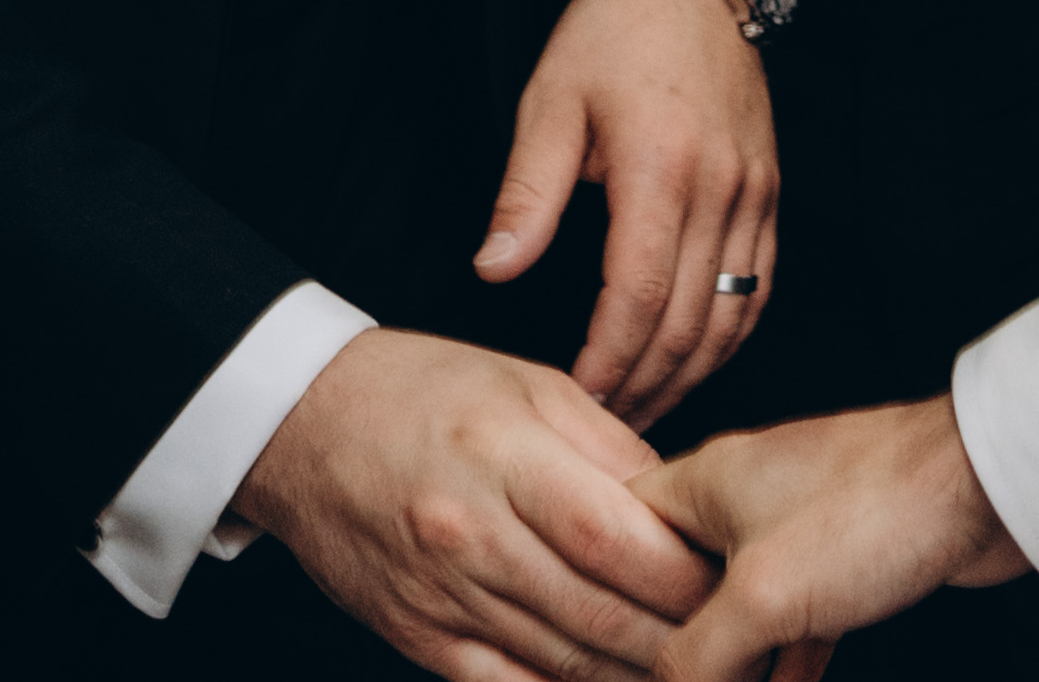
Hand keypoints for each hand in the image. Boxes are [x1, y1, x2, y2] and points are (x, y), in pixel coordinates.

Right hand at [239, 330, 714, 681]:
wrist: (300, 426)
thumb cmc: (421, 392)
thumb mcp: (528, 385)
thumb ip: (612, 449)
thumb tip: (685, 509)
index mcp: (506, 456)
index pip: (619, 538)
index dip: (688, 575)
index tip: (738, 579)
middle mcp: (472, 534)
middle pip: (600, 613)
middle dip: (682, 638)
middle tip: (736, 640)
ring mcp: (442, 594)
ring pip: (563, 662)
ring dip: (637, 676)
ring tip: (693, 669)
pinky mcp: (418, 638)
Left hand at [478, 0, 781, 424]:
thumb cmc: (612, 34)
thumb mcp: (549, 102)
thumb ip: (526, 194)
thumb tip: (494, 270)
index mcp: (661, 168)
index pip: (640, 298)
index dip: (609, 363)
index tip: (575, 400)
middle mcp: (720, 188)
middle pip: (691, 323)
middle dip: (645, 386)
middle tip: (602, 431)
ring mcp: (755, 192)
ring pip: (734, 316)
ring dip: (690, 375)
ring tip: (642, 410)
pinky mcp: (769, 192)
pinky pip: (759, 286)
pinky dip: (728, 336)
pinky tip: (693, 361)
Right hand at [632, 396, 1030, 681]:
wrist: (992, 486)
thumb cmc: (877, 507)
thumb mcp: (762, 596)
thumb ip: (696, 654)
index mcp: (702, 483)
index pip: (618, 538)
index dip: (605, 602)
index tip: (601, 657)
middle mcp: (743, 499)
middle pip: (677, 586)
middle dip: (674, 648)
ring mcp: (798, 528)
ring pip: (741, 612)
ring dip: (733, 665)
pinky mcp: (849, 559)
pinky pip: (797, 623)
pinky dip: (785, 665)